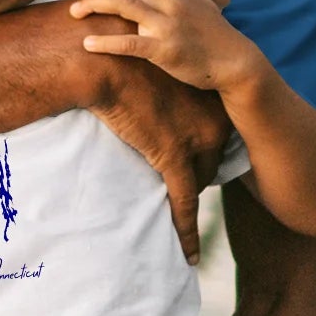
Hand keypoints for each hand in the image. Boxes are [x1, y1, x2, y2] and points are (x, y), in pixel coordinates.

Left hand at [71, 0, 262, 92]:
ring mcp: (166, 24)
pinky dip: (104, 43)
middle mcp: (169, 0)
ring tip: (74, 14)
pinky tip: (88, 44)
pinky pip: (127, 43)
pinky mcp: (164, 49)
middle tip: (79, 5)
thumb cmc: (213, 34)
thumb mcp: (196, 3)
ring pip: (121, 6)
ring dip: (92, 7)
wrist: (234, 60)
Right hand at [82, 50, 229, 264]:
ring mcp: (197, 142)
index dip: (199, 147)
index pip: (217, 135)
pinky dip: (186, 231)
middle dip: (194, 170)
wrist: (98, 62)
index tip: (186, 149)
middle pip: (211, 161)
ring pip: (198, 182)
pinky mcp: (174, 160)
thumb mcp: (156, 67)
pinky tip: (190, 255)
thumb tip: (160, 93)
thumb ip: (170, 85)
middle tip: (175, 173)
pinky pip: (185, 205)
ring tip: (179, 214)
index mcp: (213, 96)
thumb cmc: (119, 60)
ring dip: (186, 193)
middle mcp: (216, 120)